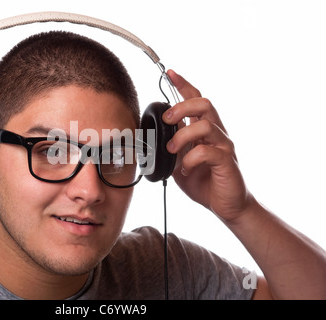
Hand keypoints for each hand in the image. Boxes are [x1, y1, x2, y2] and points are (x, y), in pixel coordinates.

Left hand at [163, 70, 253, 221]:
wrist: (227, 205)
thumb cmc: (205, 181)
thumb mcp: (179, 162)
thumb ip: (170, 149)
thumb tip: (150, 141)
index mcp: (204, 131)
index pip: (197, 101)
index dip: (184, 85)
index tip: (171, 73)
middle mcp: (216, 134)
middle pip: (204, 105)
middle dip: (181, 107)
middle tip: (167, 120)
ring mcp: (223, 146)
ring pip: (205, 125)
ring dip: (182, 136)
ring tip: (172, 150)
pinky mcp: (226, 162)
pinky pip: (207, 152)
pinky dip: (190, 159)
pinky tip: (185, 169)